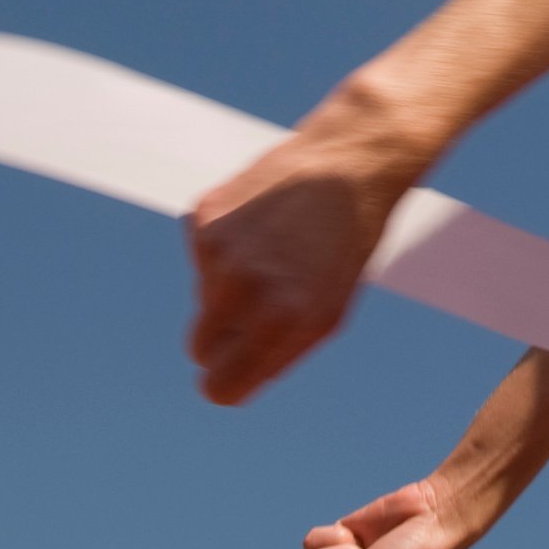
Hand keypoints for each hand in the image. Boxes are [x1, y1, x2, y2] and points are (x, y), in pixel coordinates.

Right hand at [185, 105, 428, 404]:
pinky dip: (224, 247)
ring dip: (229, 286)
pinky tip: (261, 222)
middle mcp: (245, 285)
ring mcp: (219, 248)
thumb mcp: (329, 312)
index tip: (233, 372)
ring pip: (203, 298)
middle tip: (260, 309)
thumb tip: (226, 380)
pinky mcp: (203, 216)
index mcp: (285, 318)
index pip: (219, 386)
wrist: (347, 162)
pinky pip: (201, 257)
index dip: (225, 382)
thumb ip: (276, 352)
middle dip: (222, 340)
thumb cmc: (346, 245)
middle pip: (200, 348)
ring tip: (276, 250)